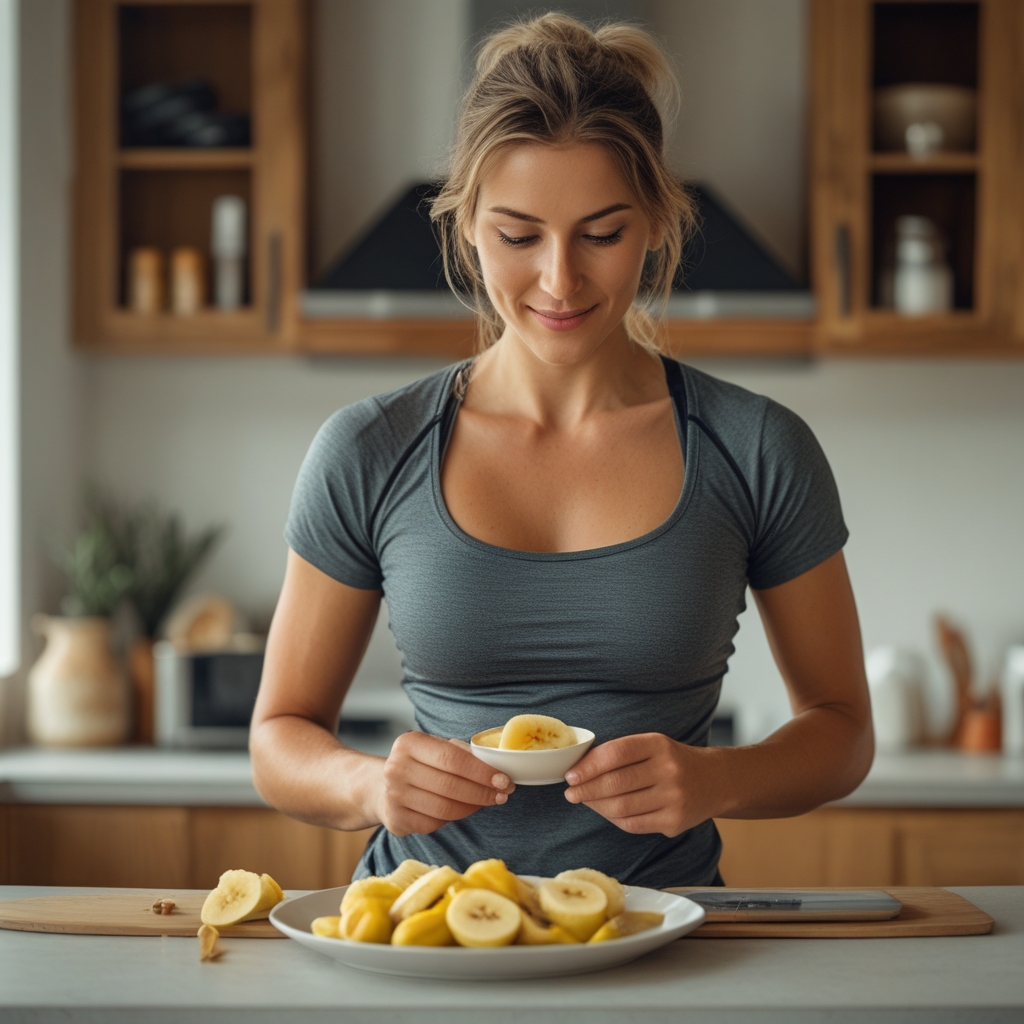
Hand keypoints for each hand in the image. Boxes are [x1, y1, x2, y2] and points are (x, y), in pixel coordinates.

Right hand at [375, 732, 515, 836]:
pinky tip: (461, 810)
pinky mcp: (395, 820)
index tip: (504, 779)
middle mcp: (396, 768)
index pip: (452, 759)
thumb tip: (496, 769)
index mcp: (409, 743)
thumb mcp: (434, 749)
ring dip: (472, 807)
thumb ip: (461, 754)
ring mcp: (393, 796)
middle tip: (503, 794)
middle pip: (450, 786)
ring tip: (487, 801)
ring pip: (445, 808)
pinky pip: (434, 824)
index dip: (481, 772)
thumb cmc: (419, 765)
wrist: (380, 787)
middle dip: (483, 792)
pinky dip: (453, 819)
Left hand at [563, 733, 714, 837]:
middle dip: (586, 789)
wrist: (715, 781)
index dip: (589, 765)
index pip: (617, 753)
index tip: (571, 774)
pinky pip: (633, 824)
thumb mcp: (652, 746)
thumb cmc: (673, 761)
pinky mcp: (674, 822)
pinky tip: (606, 811)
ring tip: (585, 800)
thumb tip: (580, 768)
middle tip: (571, 793)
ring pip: (621, 807)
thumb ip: (621, 754)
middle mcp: (669, 770)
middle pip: (616, 783)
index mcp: (659, 745)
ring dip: (596, 805)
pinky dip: (613, 818)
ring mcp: (673, 798)